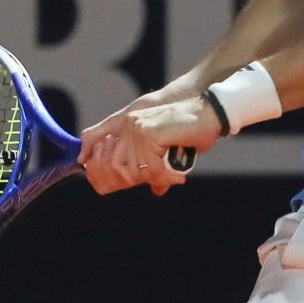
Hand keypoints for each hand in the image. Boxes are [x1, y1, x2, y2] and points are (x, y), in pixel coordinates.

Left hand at [78, 95, 221, 195]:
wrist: (210, 113)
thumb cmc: (190, 131)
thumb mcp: (166, 150)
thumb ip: (155, 166)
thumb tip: (155, 190)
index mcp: (123, 126)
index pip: (93, 158)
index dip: (102, 177)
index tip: (122, 183)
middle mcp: (125, 125)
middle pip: (110, 168)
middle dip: (129, 180)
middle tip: (154, 178)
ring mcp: (135, 128)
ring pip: (131, 170)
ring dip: (153, 177)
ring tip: (170, 175)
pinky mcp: (148, 133)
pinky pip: (150, 167)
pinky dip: (164, 175)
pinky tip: (176, 175)